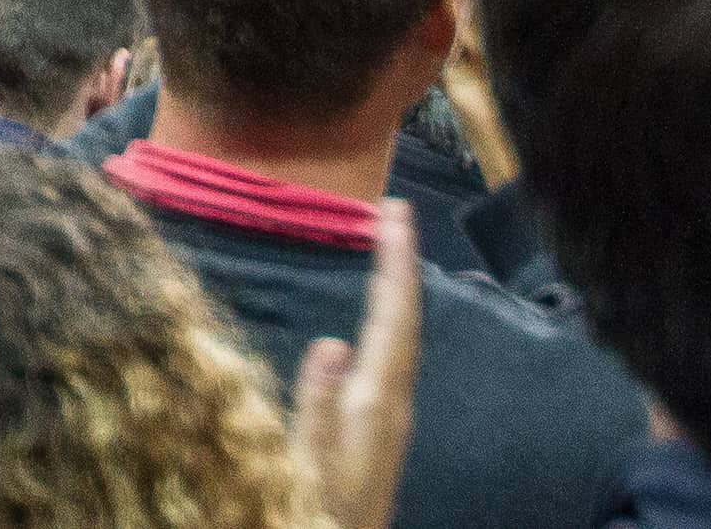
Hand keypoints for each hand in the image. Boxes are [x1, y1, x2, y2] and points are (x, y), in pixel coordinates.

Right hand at [291, 201, 427, 528]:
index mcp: (375, 406)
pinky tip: (379, 318)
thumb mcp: (305, 465)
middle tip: (396, 212)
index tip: (395, 213)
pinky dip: (389, 319)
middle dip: (401, 265)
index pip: (392, 320)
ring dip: (397, 289)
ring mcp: (390, 418)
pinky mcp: (380, 427)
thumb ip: (317, 408)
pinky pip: (392, 355)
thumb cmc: (315, 515)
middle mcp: (392, 406)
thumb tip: (332, 342)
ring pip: (402, 338)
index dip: (395, 264)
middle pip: (405, 322)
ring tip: (389, 249)